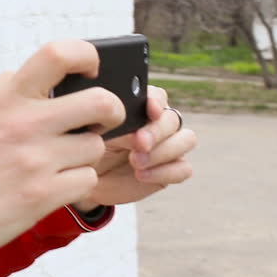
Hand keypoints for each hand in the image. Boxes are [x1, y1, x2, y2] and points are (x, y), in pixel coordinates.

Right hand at [0, 41, 125, 276]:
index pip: (59, 54)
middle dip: (111, 110)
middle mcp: (24, 124)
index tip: (90, 70)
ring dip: (86, 155)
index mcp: (7, 98)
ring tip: (62, 161)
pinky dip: (77, 183)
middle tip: (100, 121)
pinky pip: (87, 180)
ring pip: (96, 147)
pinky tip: (55, 185)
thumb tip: (38, 74)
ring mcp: (35, 162)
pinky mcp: (41, 197)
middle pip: (101, 102)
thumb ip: (3, 88)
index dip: (87, 56)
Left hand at [73, 86, 196, 209]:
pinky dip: (165, 172)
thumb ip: (111, 124)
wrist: (89, 179)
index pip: (158, 96)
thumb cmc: (91, 149)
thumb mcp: (95, 134)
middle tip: (139, 143)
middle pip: (173, 119)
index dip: (156, 101)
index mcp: (140, 108)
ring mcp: (169, 147)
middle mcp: (159, 124)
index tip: (151, 109)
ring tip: (136, 162)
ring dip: (164, 150)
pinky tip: (142, 176)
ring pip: (186, 140)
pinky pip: (184, 168)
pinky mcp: (171, 170)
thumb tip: (122, 118)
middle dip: (157, 131)